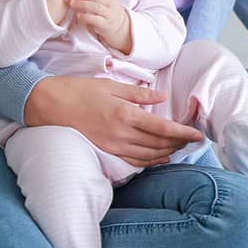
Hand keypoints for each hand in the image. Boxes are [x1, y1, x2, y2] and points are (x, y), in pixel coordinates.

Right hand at [26, 76, 203, 166]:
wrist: (49, 106)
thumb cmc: (79, 90)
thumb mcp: (110, 85)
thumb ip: (138, 94)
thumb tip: (161, 97)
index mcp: (124, 114)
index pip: (162, 128)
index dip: (182, 133)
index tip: (197, 134)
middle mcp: (121, 134)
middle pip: (158, 144)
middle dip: (179, 143)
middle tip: (193, 140)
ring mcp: (112, 146)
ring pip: (148, 155)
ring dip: (167, 153)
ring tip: (181, 147)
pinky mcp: (105, 151)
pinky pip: (133, 161)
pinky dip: (149, 162)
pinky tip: (160, 158)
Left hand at [70, 0, 131, 52]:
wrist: (118, 26)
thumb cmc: (108, 9)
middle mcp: (112, 4)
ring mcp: (110, 14)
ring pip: (96, 7)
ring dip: (82, 4)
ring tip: (71, 3)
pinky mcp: (105, 25)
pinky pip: (95, 20)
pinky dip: (85, 17)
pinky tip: (78, 16)